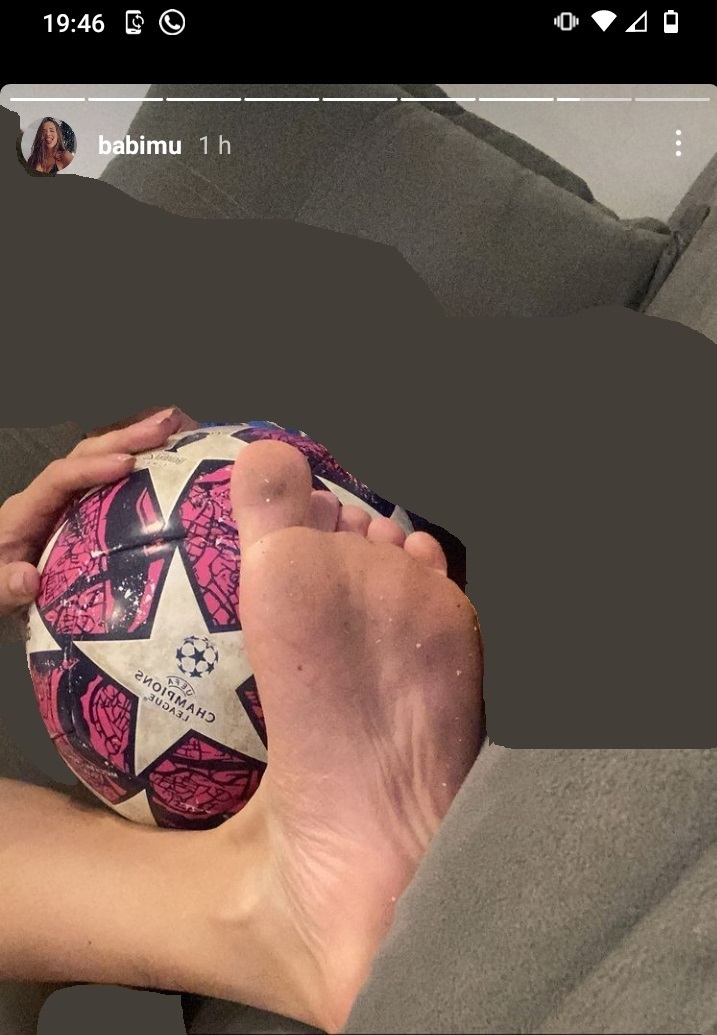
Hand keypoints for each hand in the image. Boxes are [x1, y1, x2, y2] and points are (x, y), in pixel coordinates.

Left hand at [0, 407, 191, 613]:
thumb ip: (4, 587)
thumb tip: (28, 579)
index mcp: (26, 511)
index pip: (59, 478)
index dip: (92, 468)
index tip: (127, 464)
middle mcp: (49, 496)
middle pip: (85, 455)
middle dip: (125, 438)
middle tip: (166, 426)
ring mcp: (68, 500)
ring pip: (99, 460)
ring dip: (135, 442)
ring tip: (174, 428)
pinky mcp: (83, 510)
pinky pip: (110, 481)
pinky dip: (138, 463)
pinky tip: (168, 457)